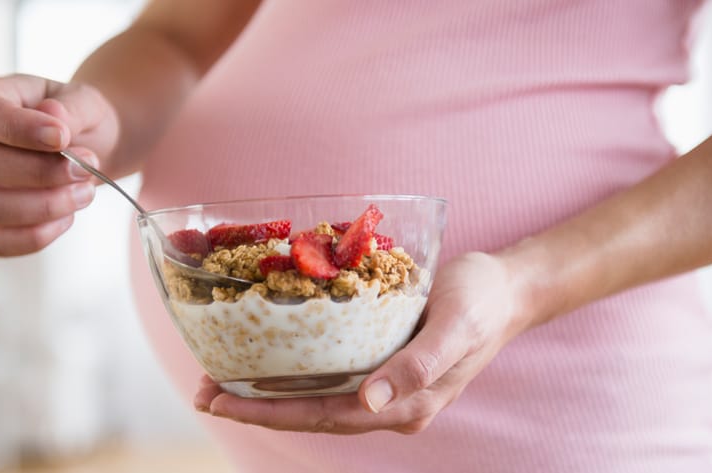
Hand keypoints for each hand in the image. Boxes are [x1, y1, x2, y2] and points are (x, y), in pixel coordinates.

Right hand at [0, 73, 118, 255]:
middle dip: (44, 173)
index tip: (63, 138)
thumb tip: (54, 117)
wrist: (92, 148)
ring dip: (47, 205)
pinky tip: (68, 217)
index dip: (21, 130)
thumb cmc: (81, 121)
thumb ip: (72, 109)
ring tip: (86, 191)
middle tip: (88, 167)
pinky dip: (39, 235)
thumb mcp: (87, 103)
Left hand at [193, 251, 532, 433]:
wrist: (507, 289)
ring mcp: (388, 387)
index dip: (272, 413)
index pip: (326, 417)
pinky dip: (294, 371)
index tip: (223, 400)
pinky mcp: (385, 364)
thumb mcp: (457, 325)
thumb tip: (371, 402)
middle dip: (257, 406)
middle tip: (203, 389)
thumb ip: (419, 365)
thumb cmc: (483, 301)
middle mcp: (392, 404)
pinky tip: (269, 358)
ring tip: (221, 378)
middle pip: (313, 414)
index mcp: (408, 404)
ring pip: (317, 398)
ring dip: (269, 392)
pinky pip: (330, 376)